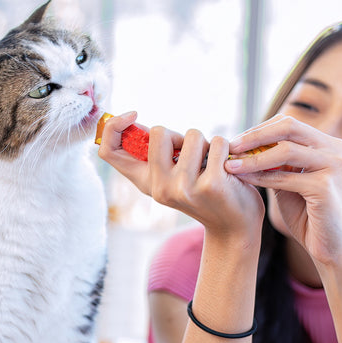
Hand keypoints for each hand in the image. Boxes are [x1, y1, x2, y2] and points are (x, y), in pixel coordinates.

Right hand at [97, 112, 263, 241]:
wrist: (233, 228)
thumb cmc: (203, 194)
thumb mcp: (171, 178)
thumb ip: (156, 155)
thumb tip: (133, 122)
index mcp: (145, 183)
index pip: (108, 152)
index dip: (113, 126)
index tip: (132, 115)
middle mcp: (159, 188)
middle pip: (157, 131)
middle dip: (180, 135)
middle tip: (193, 157)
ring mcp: (184, 188)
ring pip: (193, 135)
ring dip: (207, 144)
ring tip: (212, 167)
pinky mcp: (210, 185)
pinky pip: (217, 143)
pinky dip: (225, 149)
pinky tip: (226, 171)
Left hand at [226, 114, 341, 264]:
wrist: (329, 248)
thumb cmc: (308, 215)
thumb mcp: (288, 180)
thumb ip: (273, 162)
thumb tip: (242, 145)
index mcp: (328, 144)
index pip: (289, 124)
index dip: (259, 130)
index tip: (235, 142)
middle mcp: (336, 149)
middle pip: (289, 128)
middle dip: (255, 136)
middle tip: (230, 146)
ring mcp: (334, 166)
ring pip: (285, 151)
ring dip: (253, 158)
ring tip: (230, 165)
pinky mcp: (326, 187)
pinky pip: (285, 177)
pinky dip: (261, 177)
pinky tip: (242, 179)